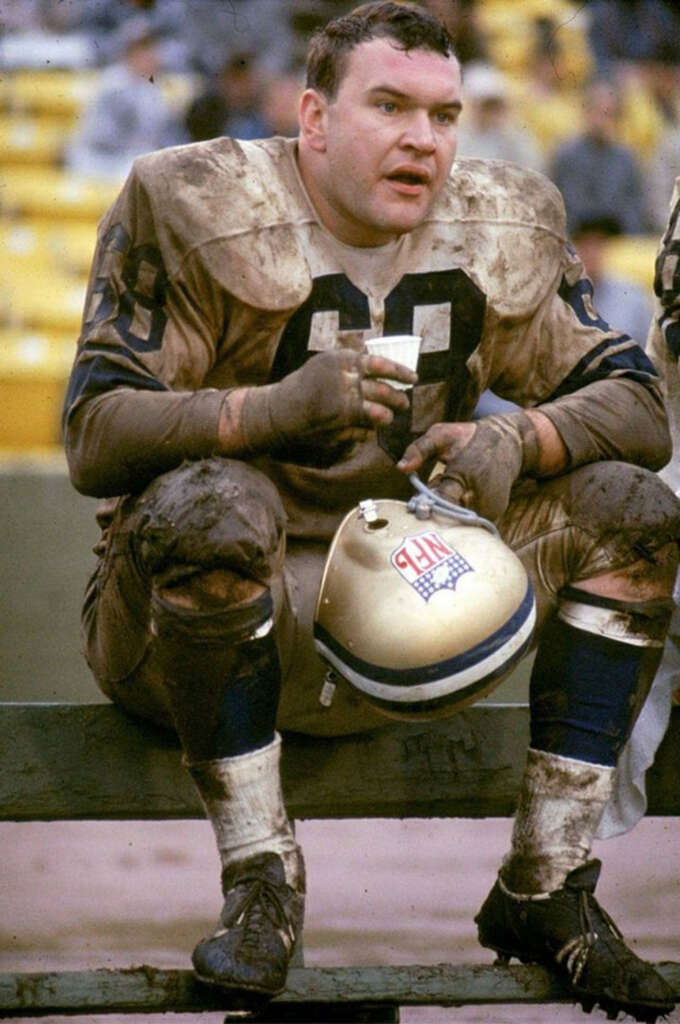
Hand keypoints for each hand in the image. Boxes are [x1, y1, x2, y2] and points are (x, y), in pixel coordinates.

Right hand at [241, 348, 416, 463]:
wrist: (281, 411)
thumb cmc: (308, 384)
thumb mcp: (328, 362)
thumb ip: (354, 362)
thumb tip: (386, 365)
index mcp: (343, 362)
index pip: (382, 365)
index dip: (401, 372)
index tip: (413, 378)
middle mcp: (345, 383)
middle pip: (385, 392)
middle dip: (399, 400)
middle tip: (404, 403)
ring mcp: (343, 407)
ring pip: (380, 415)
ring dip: (387, 418)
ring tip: (386, 417)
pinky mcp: (340, 429)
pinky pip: (366, 432)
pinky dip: (368, 431)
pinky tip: (363, 427)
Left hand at [397, 412, 537, 521]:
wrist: (510, 443)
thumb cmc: (469, 438)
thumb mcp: (442, 435)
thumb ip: (420, 449)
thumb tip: (401, 467)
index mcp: (466, 474)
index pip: (443, 501)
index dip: (427, 506)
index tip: (416, 505)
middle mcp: (480, 494)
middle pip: (448, 516)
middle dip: (434, 509)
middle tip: (428, 496)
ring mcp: (490, 506)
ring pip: (458, 521)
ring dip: (447, 512)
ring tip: (448, 492)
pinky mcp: (495, 513)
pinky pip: (470, 521)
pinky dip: (460, 514)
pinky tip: (459, 499)